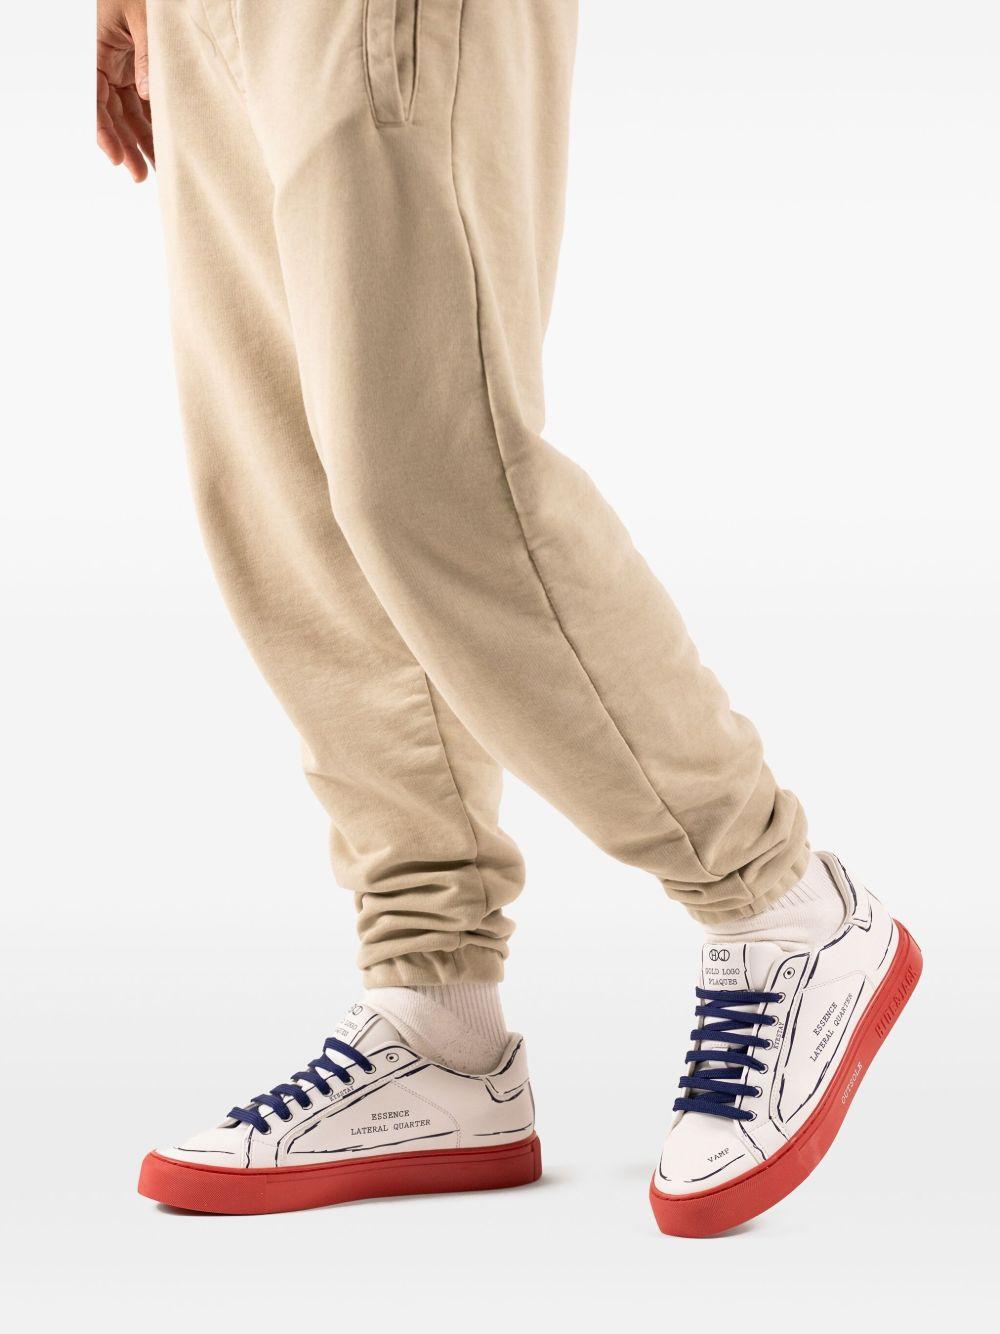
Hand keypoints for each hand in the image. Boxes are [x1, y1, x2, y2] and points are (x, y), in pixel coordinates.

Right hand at [97, 0, 153, 181]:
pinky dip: (156, 124)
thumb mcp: (142, 15)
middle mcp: (109, 65)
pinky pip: (148, 103)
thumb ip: (145, 52)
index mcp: (97, 52)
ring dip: (142, 142)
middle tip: (140, 175)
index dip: (104, 131)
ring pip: (131, 114)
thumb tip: (149, 93)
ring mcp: (126, 70)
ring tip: (156, 170)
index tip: (116, 157)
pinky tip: (165, 146)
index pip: (95, 100)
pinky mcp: (143, 72)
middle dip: (126, 146)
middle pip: (114, 114)